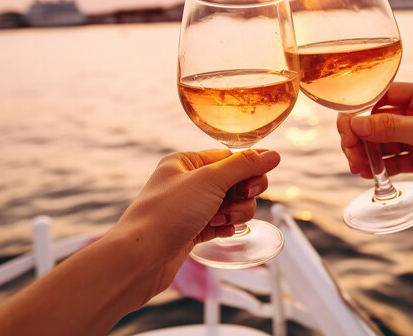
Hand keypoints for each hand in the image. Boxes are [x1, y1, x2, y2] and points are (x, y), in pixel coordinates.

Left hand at [110, 149, 279, 300]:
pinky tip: (220, 232)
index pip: (230, 158)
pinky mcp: (191, 231)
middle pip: (235, 182)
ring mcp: (190, 208)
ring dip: (234, 213)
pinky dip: (225, 227)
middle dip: (242, 195)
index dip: (247, 170)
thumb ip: (244, 166)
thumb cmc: (166, 214)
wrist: (140, 258)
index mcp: (186, 162)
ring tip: (220, 221)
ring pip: (231, 204)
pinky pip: (221, 224)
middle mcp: (187, 182)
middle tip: (236, 201)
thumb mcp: (210, 181)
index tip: (253, 185)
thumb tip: (273, 154)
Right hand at [338, 83, 412, 195]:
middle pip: (376, 121)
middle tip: (350, 153)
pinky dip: (379, 166)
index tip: (346, 129)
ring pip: (381, 142)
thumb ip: (390, 127)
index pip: (381, 97)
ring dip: (367, 154)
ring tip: (357, 168)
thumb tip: (354, 123)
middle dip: (360, 137)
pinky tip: (369, 175)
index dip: (360, 111)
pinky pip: (391, 158)